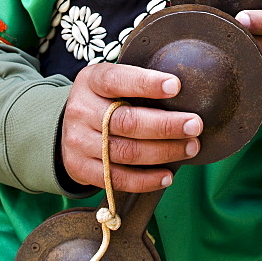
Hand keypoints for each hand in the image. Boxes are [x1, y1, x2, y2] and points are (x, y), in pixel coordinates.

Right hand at [61, 62, 202, 192]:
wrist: (66, 126)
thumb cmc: (103, 99)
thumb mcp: (112, 81)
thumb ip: (137, 84)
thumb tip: (180, 91)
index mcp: (91, 81)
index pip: (117, 80)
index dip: (146, 83)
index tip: (176, 86)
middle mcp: (81, 110)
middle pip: (127, 122)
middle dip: (166, 125)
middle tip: (195, 125)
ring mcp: (78, 142)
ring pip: (126, 152)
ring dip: (164, 152)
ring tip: (190, 148)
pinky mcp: (80, 168)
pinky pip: (117, 179)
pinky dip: (146, 180)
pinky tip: (167, 175)